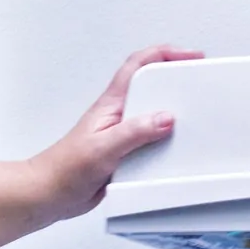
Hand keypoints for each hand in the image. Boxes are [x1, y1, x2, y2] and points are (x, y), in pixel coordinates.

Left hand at [32, 44, 202, 223]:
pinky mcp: (127, 152)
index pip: (140, 64)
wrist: (50, 194)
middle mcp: (120, 113)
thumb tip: (166, 118)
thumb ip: (135, 132)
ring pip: (154, 112)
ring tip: (193, 114)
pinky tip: (175, 149)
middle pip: (152, 83)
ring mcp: (123, 132)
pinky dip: (168, 140)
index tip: (190, 57)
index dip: (166, 53)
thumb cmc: (65, 168)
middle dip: (176, 76)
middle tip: (199, 79)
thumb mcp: (103, 148)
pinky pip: (153, 139)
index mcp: (112, 103)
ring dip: (174, 110)